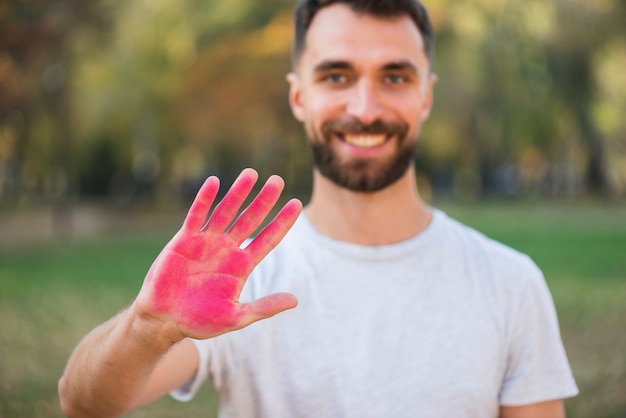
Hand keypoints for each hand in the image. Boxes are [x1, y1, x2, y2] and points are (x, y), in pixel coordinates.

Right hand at [135, 168, 301, 340]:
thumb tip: (295, 300)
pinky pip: (196, 214)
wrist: (164, 320)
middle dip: (264, 200)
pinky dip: (205, 199)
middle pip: (250, 219)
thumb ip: (264, 307)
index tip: (297, 204)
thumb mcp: (236, 317)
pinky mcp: (184, 239)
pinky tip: (215, 182)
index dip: (283, 222)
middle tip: (278, 180)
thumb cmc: (200, 322)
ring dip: (238, 193)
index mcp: (242, 265)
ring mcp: (206, 242)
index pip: (268, 239)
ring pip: (226, 211)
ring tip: (251, 174)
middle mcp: (227, 249)